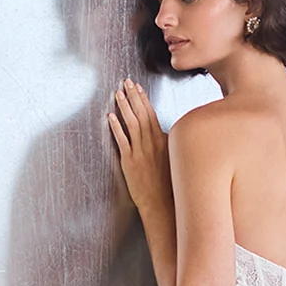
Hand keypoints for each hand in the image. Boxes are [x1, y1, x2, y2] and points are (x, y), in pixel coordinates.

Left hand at [108, 78, 170, 214]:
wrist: (162, 203)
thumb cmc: (169, 184)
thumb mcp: (174, 160)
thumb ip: (168, 144)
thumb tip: (164, 132)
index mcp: (164, 141)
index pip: (152, 114)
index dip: (144, 99)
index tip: (138, 88)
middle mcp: (153, 144)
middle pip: (142, 114)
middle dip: (133, 96)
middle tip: (126, 82)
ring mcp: (141, 152)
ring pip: (132, 124)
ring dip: (124, 107)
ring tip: (117, 93)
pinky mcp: (130, 162)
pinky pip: (122, 140)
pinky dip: (116, 127)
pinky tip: (110, 116)